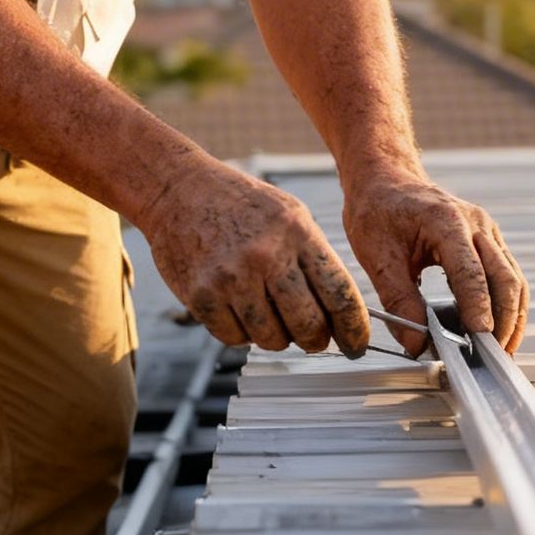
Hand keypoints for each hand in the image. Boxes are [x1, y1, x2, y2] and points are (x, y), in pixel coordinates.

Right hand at [139, 159, 371, 356]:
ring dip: (276, 336)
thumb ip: (314, 259)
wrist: (178, 190)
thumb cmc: (239, 204)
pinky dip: (241, 333)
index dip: (354, 329)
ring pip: (271, 339)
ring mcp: (231, 277)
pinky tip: (238, 308)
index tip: (356, 344)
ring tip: (268, 313)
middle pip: (308, 326)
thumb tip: (339, 314)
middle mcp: (265, 254)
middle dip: (315, 340)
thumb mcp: (289, 215)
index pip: (339, 294)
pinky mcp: (201, 295)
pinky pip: (234, 338)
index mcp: (296, 231)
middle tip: (312, 338)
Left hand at [343, 175, 527, 355]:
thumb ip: (398, 300)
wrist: (385, 179)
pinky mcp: (488, 240)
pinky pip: (507, 274)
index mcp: (446, 221)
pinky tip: (499, 329)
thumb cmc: (377, 210)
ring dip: (512, 316)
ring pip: (513, 278)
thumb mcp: (375, 255)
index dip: (478, 309)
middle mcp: (475, 223)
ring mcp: (486, 230)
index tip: (478, 340)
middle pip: (505, 278)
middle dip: (503, 320)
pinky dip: (508, 304)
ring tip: (501, 351)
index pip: (471, 273)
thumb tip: (417, 343)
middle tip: (493, 356)